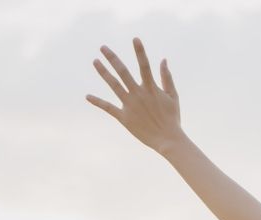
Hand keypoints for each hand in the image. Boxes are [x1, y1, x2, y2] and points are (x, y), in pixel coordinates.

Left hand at [87, 38, 189, 154]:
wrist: (167, 140)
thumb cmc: (172, 118)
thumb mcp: (173, 96)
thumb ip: (167, 77)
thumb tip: (163, 60)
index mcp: (151, 88)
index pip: (144, 65)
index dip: (140, 51)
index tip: (135, 38)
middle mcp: (138, 94)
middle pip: (123, 72)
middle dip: (112, 58)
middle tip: (102, 47)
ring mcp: (129, 105)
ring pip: (113, 85)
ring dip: (103, 72)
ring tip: (95, 61)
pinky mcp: (124, 117)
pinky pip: (108, 108)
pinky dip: (97, 102)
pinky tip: (87, 96)